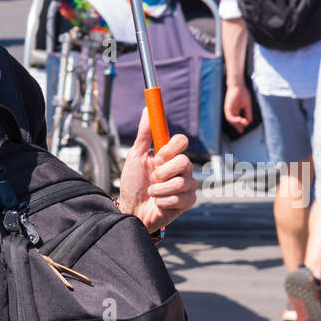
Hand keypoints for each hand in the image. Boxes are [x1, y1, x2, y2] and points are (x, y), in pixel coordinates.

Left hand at [117, 108, 196, 234]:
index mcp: (169, 155)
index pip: (181, 141)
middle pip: (185, 162)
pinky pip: (181, 198)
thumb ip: (144, 134)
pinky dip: (164, 201)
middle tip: (153, 178)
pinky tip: (158, 203)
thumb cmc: (133, 183)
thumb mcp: (135, 157)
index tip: (157, 157)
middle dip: (164, 172)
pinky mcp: (188, 201)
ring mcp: (187, 184)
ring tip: (152, 192)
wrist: (131, 210)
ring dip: (160, 189)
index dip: (171, 148)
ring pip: (182, 182)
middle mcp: (181, 168)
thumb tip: (147, 110)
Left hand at [224, 82, 251, 131]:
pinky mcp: (227, 107)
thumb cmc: (243, 93)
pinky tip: (241, 120)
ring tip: (244, 124)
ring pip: (231, 120)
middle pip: (233, 122)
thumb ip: (248, 113)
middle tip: (242, 131)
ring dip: (237, 124)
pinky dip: (235, 120)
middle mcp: (231, 110)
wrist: (238, 85)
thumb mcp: (247, 105)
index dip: (239, 126)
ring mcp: (229, 109)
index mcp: (235, 110)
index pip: (236, 120)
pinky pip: (229, 116)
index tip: (242, 131)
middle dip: (237, 127)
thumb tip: (250, 121)